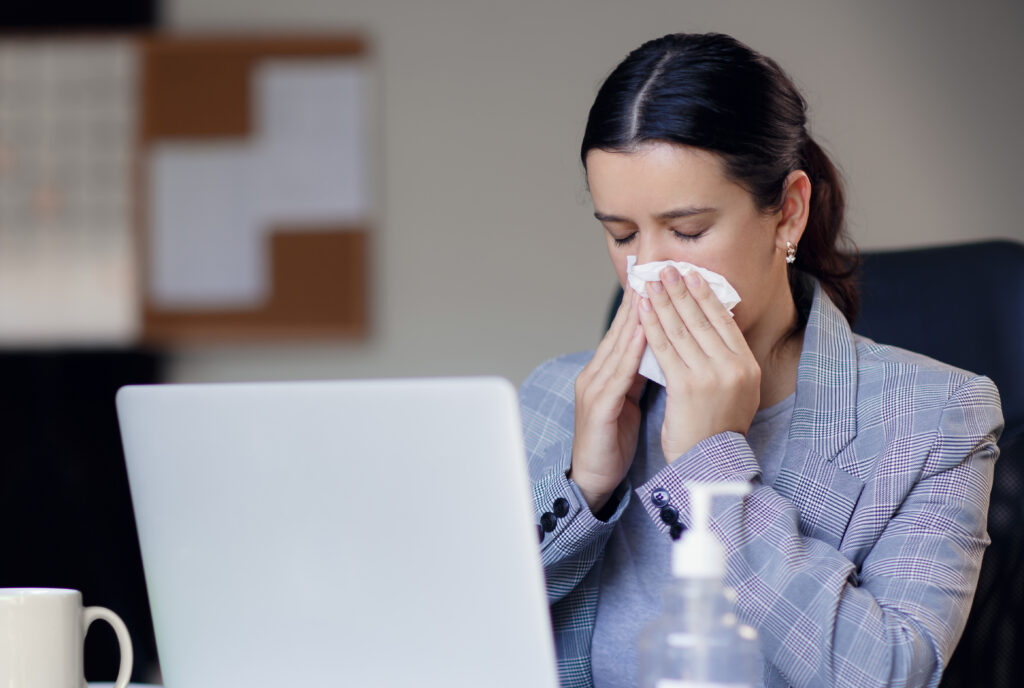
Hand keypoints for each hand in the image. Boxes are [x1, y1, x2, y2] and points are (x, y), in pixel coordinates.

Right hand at [571, 289, 646, 513]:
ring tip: (652, 293)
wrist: (593, 479)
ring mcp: (593, 389)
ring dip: (634, 319)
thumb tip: (662, 352)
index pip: (625, 332)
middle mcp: (595, 374)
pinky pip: (616, 375)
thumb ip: (639, 375)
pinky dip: (630, 353)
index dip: (642, 305)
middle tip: (657, 273)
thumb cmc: (613, 442)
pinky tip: (643, 336)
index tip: (662, 281)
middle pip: (619, 331)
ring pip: (617, 347)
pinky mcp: (597, 407)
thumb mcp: (630, 401)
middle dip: (639, 301)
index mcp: (604, 373)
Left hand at [639, 267, 760, 460]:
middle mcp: (735, 368)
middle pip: (703, 319)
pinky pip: (665, 347)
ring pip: (682, 329)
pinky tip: (641, 309)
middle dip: (682, 290)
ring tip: (651, 281)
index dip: (706, 295)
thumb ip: (727, 362)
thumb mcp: (735, 392)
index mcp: (748, 367)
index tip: (692, 275)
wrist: (707, 465)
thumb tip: (715, 327)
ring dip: (664, 301)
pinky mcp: (687, 385)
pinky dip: (651, 325)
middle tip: (667, 268)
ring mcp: (712, 376)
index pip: (724, 321)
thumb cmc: (715, 431)